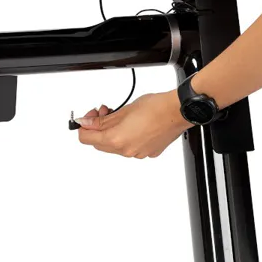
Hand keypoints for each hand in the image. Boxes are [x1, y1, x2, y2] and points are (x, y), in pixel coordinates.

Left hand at [75, 91, 192, 158]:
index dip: (84, 126)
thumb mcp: (123, 110)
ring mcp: (138, 154)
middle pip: (100, 144)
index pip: (87, 139)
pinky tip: (133, 124)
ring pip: (115, 146)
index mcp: (117, 140)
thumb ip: (102, 120)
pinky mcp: (148, 152)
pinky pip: (130, 147)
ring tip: (119, 116)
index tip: (88, 117)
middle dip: (98, 128)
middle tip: (103, 113)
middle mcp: (126, 151)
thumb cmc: (155, 108)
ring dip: (113, 132)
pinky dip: (127, 136)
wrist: (177, 111)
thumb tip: (86, 123)